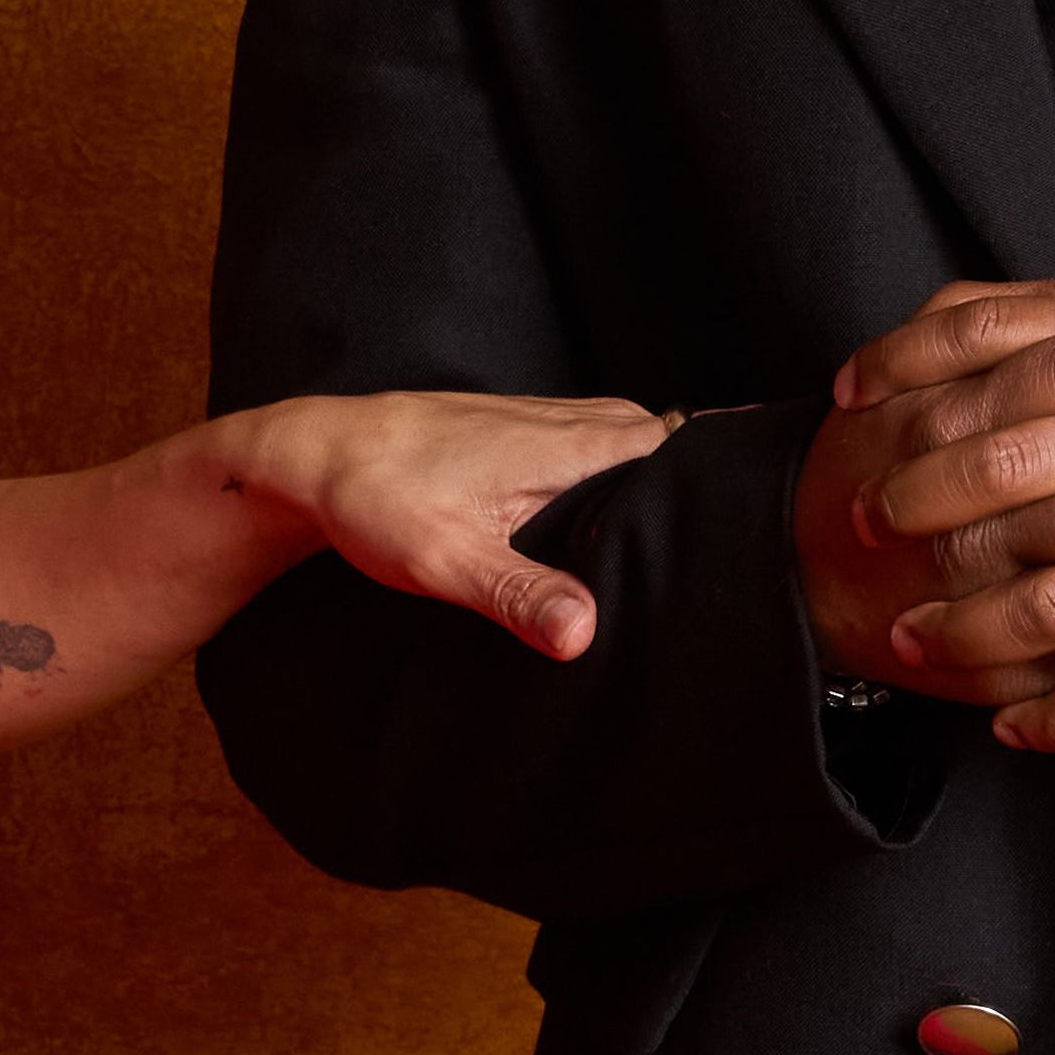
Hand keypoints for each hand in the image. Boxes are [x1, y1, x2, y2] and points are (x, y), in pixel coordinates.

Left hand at [221, 388, 680, 663]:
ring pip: (628, 445)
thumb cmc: (376, 496)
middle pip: (667, 446)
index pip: (682, 448)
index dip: (717, 484)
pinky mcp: (518, 432)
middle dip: (692, 491)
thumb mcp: (447, 560)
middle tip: (711, 557)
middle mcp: (570, 421)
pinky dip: (607, 480)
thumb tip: (584, 634)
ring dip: (647, 485)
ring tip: (666, 549)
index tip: (743, 530)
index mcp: (571, 445)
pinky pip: (591, 448)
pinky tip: (597, 527)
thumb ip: (520, 595)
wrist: (312, 455)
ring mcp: (544, 420)